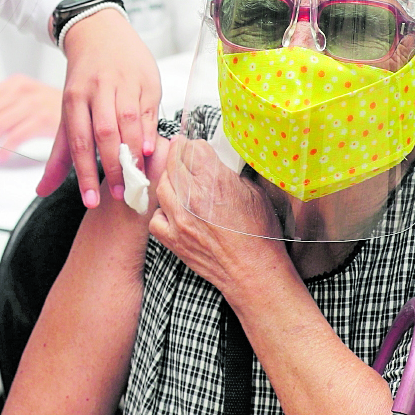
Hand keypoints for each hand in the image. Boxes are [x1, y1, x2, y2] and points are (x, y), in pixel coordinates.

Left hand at [0, 75, 60, 161]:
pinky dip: (4, 150)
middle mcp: (23, 90)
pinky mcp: (43, 119)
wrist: (86, 104)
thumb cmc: (53, 106)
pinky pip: (15, 136)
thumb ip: (3, 105)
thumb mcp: (27, 98)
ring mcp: (34, 103)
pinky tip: (2, 157)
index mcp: (15, 83)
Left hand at [39, 8, 160, 207]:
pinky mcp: (145, 79)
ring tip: (137, 179)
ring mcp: (122, 83)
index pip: (78, 142)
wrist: (99, 32)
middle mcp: (97, 90)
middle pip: (104, 134)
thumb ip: (59, 154)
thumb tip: (41, 191)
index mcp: (73, 99)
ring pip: (128, 121)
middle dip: (112, 167)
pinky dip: (149, 131)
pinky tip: (150, 151)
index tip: (91, 200)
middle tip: (119, 195)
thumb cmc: (84, 81)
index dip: (85, 173)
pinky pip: (148, 109)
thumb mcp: (67, 112)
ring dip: (132, 152)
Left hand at [148, 138, 286, 292]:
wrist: (253, 271)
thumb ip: (232, 173)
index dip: (195, 144)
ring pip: (162, 186)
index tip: (196, 145)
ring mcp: (179, 219)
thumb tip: (220, 162)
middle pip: (174, 163)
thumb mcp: (254, 193)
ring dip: (169, 179)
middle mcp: (192, 198)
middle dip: (178, 153)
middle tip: (182, 151)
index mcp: (215, 182)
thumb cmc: (259, 235)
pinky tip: (173, 210)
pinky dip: (162, 210)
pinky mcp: (173, 239)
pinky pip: (155, 217)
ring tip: (179, 179)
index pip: (193, 148)